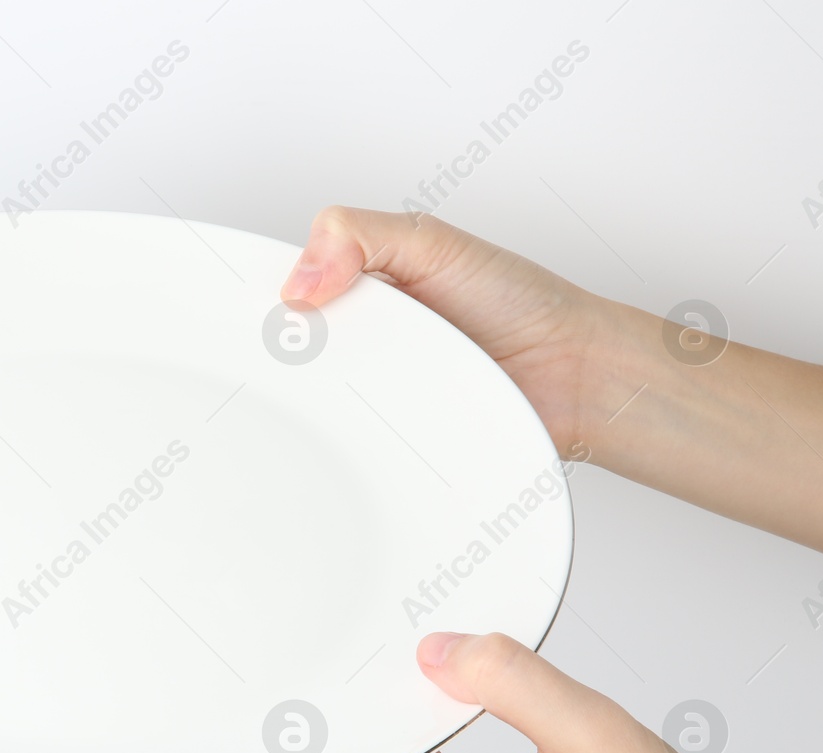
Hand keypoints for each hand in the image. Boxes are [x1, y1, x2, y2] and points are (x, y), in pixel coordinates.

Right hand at [280, 207, 822, 575]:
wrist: (573, 376)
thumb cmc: (518, 305)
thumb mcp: (432, 242)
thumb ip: (358, 235)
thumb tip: (299, 280)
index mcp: (356, 287)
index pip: (283, 291)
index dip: (258, 301)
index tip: (250, 311)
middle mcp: (356, 343)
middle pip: (284, 354)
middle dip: (275, 356)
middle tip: (288, 351)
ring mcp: (369, 396)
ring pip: (309, 406)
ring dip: (308, 404)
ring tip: (323, 390)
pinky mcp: (386, 443)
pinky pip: (347, 446)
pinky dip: (340, 442)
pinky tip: (347, 430)